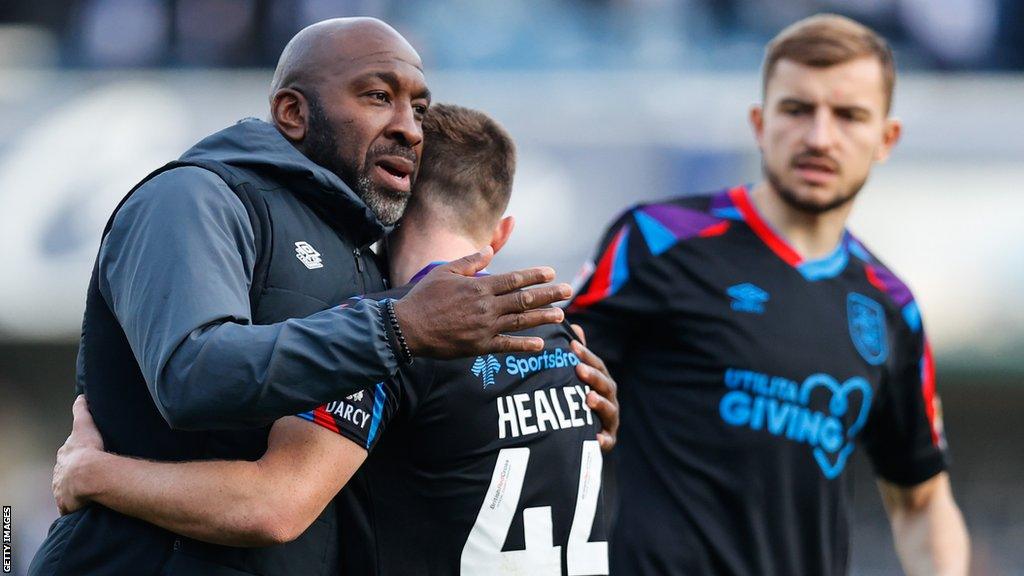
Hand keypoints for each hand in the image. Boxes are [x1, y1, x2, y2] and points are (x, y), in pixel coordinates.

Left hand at [53, 395, 104, 514]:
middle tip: (88, 475)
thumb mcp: (84, 425)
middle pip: (66, 473)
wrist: (87, 474)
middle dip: (73, 475)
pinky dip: (76, 507)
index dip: (76, 455)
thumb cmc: (87, 449)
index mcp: (64, 456)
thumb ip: (81, 410)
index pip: (68, 455)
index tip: (85, 456)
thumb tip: (81, 396)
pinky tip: (86, 507)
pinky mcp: (67, 504)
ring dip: (75, 492)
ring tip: (89, 493)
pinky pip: (72, 507)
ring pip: (68, 491)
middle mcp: (59, 474)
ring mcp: (62, 490)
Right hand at [394, 247, 571, 358]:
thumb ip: (470, 262)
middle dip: (549, 295)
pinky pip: (507, 346)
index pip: (514, 280)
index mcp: (479, 287)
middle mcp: (487, 307)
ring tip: (561, 315)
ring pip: (521, 322)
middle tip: (568, 291)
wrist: (408, 328)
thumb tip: (488, 251)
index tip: (551, 273)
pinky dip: (524, 345)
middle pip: (524, 299)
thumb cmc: (424, 298)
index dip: (535, 276)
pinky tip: (540, 344)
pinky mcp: (480, 346)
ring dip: (543, 317)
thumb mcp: (445, 272)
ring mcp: (485, 328)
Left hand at [570, 325, 618, 451]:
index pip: (596, 365)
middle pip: (605, 386)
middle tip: (579, 369)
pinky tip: (595, 438)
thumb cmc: (578, 399)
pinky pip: (607, 441)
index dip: (586, 355)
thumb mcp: (578, 377)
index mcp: (602, 382)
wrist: (580, 435)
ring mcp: (610, 420)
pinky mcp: (607, 440)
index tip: (572, 346)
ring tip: (589, 398)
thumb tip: (575, 327)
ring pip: (609, 411)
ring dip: (600, 403)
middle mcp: (609, 398)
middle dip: (593, 377)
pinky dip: (603, 440)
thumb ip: (578, 356)